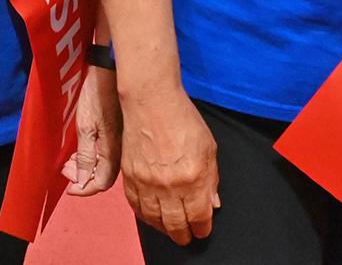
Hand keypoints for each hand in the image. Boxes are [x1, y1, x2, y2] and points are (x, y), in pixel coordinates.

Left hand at [62, 63, 121, 195]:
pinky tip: (82, 148)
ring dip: (86, 166)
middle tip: (65, 169)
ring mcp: (120, 140)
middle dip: (82, 176)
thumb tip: (84, 180)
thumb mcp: (86, 126)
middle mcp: (120, 149)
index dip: (84, 188)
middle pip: (103, 175)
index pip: (101, 182)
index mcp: (114, 150)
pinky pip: (106, 153)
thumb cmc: (96, 96)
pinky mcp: (118, 131)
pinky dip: (92, 156)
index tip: (69, 188)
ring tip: (70, 159)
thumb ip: (87, 155)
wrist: (109, 71)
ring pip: (104, 164)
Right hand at [119, 84, 218, 244]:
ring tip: (170, 230)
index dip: (202, 228)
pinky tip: (151, 217)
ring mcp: (147, 182)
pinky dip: (144, 216)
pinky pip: (135, 206)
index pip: (199, 216)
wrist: (151, 102)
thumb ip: (211, 178)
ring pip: (154, 219)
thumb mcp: (208, 147)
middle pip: (176, 224)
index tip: (203, 231)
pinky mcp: (129, 176)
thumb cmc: (183, 119)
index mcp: (193, 178)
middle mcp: (169, 185)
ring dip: (163, 229)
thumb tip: (212, 202)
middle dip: (183, 235)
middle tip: (186, 238)